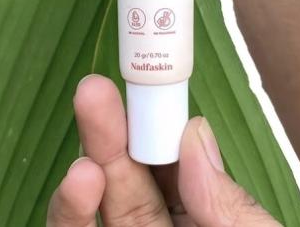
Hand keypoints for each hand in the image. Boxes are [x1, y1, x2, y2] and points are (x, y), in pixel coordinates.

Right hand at [47, 74, 279, 225]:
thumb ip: (228, 201)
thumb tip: (195, 132)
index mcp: (202, 213)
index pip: (172, 163)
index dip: (157, 124)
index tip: (148, 88)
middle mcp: (162, 226)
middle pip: (129, 175)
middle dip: (112, 129)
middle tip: (97, 87)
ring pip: (98, 203)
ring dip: (90, 160)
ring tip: (88, 126)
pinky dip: (70, 209)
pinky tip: (80, 178)